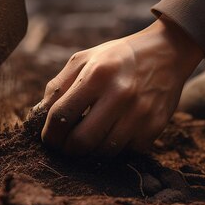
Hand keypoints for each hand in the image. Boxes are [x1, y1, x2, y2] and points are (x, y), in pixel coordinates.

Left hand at [30, 18, 203, 156]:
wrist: (167, 52)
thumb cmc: (115, 57)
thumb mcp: (82, 60)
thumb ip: (57, 87)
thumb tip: (37, 115)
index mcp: (96, 75)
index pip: (61, 116)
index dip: (49, 134)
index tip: (48, 138)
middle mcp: (120, 94)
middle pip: (81, 141)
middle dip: (66, 150)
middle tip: (64, 146)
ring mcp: (140, 113)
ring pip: (104, 152)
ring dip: (90, 152)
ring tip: (86, 140)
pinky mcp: (155, 126)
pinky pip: (126, 153)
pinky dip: (114, 150)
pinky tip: (110, 135)